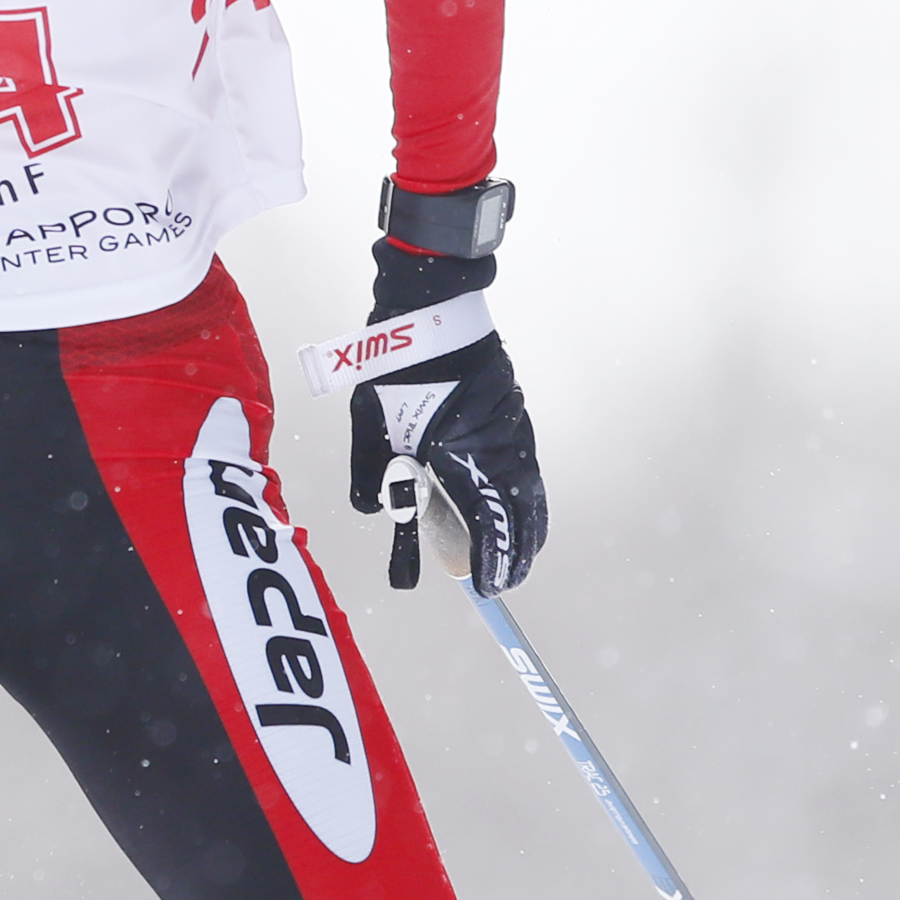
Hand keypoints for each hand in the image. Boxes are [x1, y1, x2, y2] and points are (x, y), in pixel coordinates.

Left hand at [342, 240, 546, 591]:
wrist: (431, 313)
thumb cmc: (397, 371)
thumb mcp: (370, 428)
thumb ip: (369, 476)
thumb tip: (371, 510)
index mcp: (465, 458)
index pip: (489, 526)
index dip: (491, 562)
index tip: (485, 586)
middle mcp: (500, 448)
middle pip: (522, 515)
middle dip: (516, 553)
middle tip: (503, 580)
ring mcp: (514, 430)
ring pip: (531, 492)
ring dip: (525, 526)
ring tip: (516, 554)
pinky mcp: (514, 414)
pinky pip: (527, 468)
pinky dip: (525, 496)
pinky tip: (514, 506)